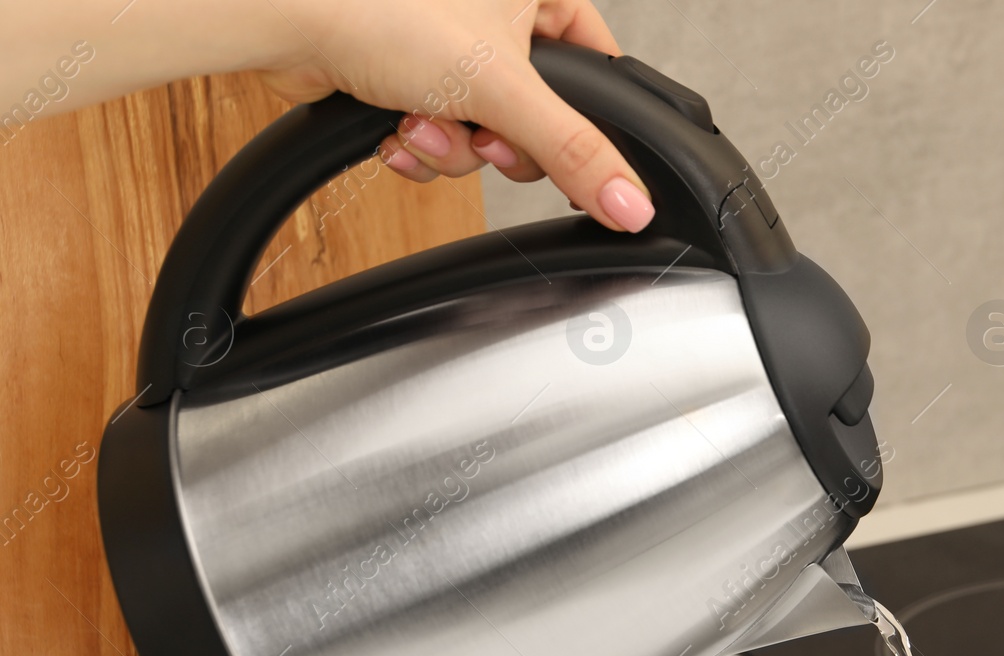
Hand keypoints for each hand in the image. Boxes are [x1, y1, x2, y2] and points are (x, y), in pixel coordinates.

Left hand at [257, 0, 654, 232]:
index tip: (579, 162)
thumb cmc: (379, 8)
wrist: (285, 16)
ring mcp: (449, 45)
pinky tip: (394, 126)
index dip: (591, 120)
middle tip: (482, 132)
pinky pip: (442, 135)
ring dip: (453, 148)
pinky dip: (420, 144)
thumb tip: (632, 203)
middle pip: (539, 113)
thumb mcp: (503, 90)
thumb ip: (575, 152)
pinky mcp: (407, 76)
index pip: (598, 64)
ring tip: (420, 122)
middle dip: (501, 140)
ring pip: (487, 132)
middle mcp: (496, 11)